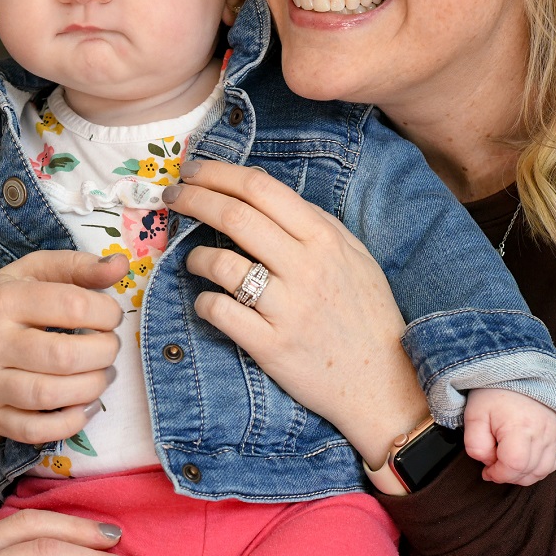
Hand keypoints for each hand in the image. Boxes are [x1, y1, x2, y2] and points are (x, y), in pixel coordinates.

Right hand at [0, 251, 128, 457]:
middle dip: (104, 352)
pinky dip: (71, 422)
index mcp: (4, 299)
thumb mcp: (25, 274)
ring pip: (52, 394)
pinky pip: (37, 429)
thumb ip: (74, 266)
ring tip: (101, 374)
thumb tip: (121, 266)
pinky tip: (85, 405)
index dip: (106, 312)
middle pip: (65, 355)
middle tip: (109, 347)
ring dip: (92, 386)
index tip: (110, 315)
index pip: (72, 305)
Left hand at [164, 160, 428, 466]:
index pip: (260, 188)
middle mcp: (306, 267)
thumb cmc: (366, 314)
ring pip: (220, 263)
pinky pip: (219, 310)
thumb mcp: (354, 256)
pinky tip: (207, 300)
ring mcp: (287, 308)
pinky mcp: (271, 346)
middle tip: (171, 196)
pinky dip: (203, 301)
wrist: (383, 384)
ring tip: (193, 259)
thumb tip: (263, 193)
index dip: (217, 173)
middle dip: (193, 199)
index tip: (192, 170)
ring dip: (194, 255)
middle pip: (234, 216)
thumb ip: (313, 223)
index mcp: (324, 238)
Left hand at [463, 387, 555, 485]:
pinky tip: (523, 461)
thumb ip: (475, 443)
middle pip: (529, 471)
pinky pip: (552, 463)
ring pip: (542, 471)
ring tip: (506, 463)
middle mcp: (542, 433)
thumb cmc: (493, 394)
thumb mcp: (473, 415)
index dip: (498, 474)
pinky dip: (537, 468)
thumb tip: (486, 463)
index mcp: (520, 426)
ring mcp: (554, 435)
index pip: (514, 465)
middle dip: (508, 475)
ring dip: (523, 474)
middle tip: (493, 465)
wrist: (517, 374)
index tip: (487, 471)